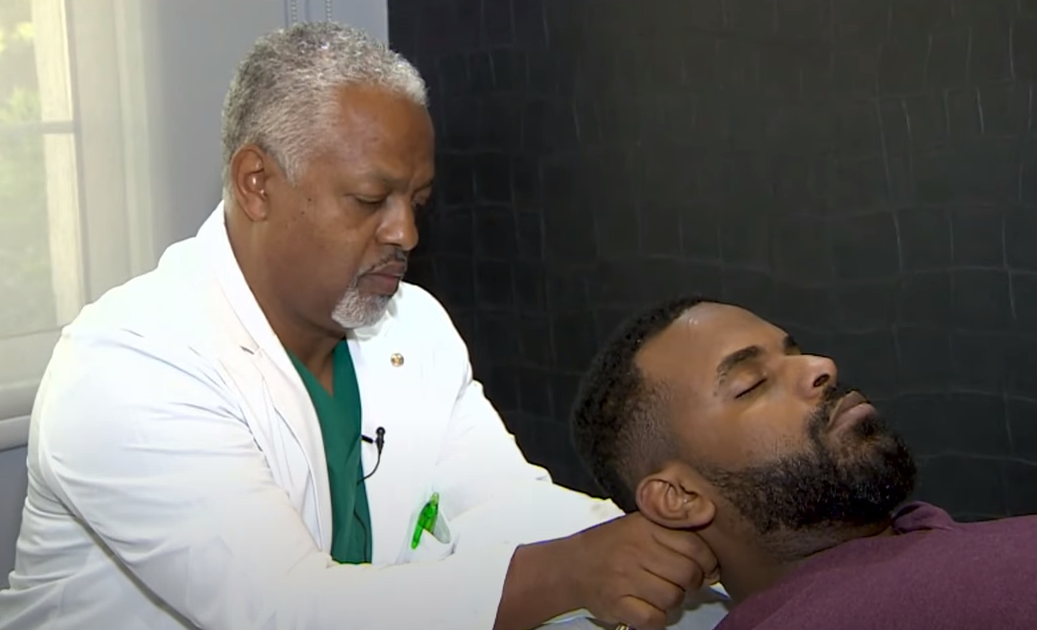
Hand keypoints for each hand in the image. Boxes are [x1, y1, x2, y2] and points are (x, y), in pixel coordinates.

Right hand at [567, 513, 717, 629]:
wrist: (572, 566)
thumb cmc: (611, 547)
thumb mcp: (639, 525)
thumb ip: (673, 532)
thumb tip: (712, 561)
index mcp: (645, 527)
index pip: (694, 545)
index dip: (707, 561)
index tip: (705, 567)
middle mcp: (636, 550)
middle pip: (688, 574)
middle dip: (691, 582)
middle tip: (680, 581)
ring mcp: (625, 578)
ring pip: (674, 598)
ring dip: (672, 600)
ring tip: (658, 591)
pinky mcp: (618, 604)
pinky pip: (655, 619)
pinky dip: (656, 618)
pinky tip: (647, 607)